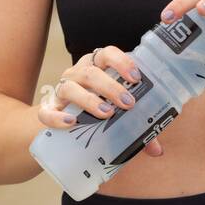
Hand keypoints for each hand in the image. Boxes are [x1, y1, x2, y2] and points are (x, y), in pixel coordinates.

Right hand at [37, 46, 163, 155]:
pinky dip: (57, 117)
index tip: (136, 77)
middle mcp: (76, 74)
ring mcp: (60, 91)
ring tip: (106, 113)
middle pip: (90, 72)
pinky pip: (47, 112)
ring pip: (70, 87)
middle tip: (128, 103)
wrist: (60, 123)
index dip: (121, 61)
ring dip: (89, 100)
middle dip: (111, 87)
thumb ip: (136, 127)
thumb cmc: (95, 111)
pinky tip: (71, 123)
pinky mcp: (47, 110)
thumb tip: (157, 150)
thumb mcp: (116, 114)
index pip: (106, 54)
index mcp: (95, 67)